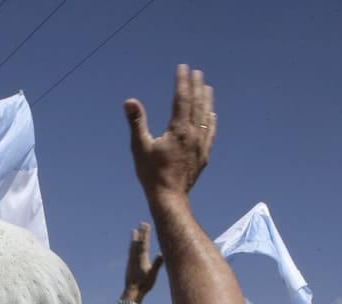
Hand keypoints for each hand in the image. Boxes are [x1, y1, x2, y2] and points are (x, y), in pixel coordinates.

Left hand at [123, 222, 162, 300]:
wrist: (131, 292)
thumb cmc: (144, 284)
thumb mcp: (153, 274)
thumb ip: (157, 263)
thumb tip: (162, 253)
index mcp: (141, 259)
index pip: (144, 243)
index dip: (145, 233)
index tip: (146, 224)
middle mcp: (135, 258)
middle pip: (138, 243)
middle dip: (141, 233)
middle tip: (141, 223)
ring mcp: (131, 262)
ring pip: (132, 247)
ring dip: (134, 238)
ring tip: (133, 231)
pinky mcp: (129, 266)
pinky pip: (130, 253)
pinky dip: (132, 247)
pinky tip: (132, 247)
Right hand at [124, 65, 215, 199]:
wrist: (169, 197)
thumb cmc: (151, 173)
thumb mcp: (139, 147)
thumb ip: (136, 122)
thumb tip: (129, 101)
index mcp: (179, 130)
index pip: (182, 98)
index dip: (182, 81)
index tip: (183, 67)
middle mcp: (194, 134)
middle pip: (197, 104)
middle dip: (196, 86)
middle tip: (196, 72)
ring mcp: (201, 145)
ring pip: (206, 116)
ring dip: (206, 100)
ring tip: (207, 87)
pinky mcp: (203, 155)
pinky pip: (210, 132)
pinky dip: (211, 121)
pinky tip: (211, 115)